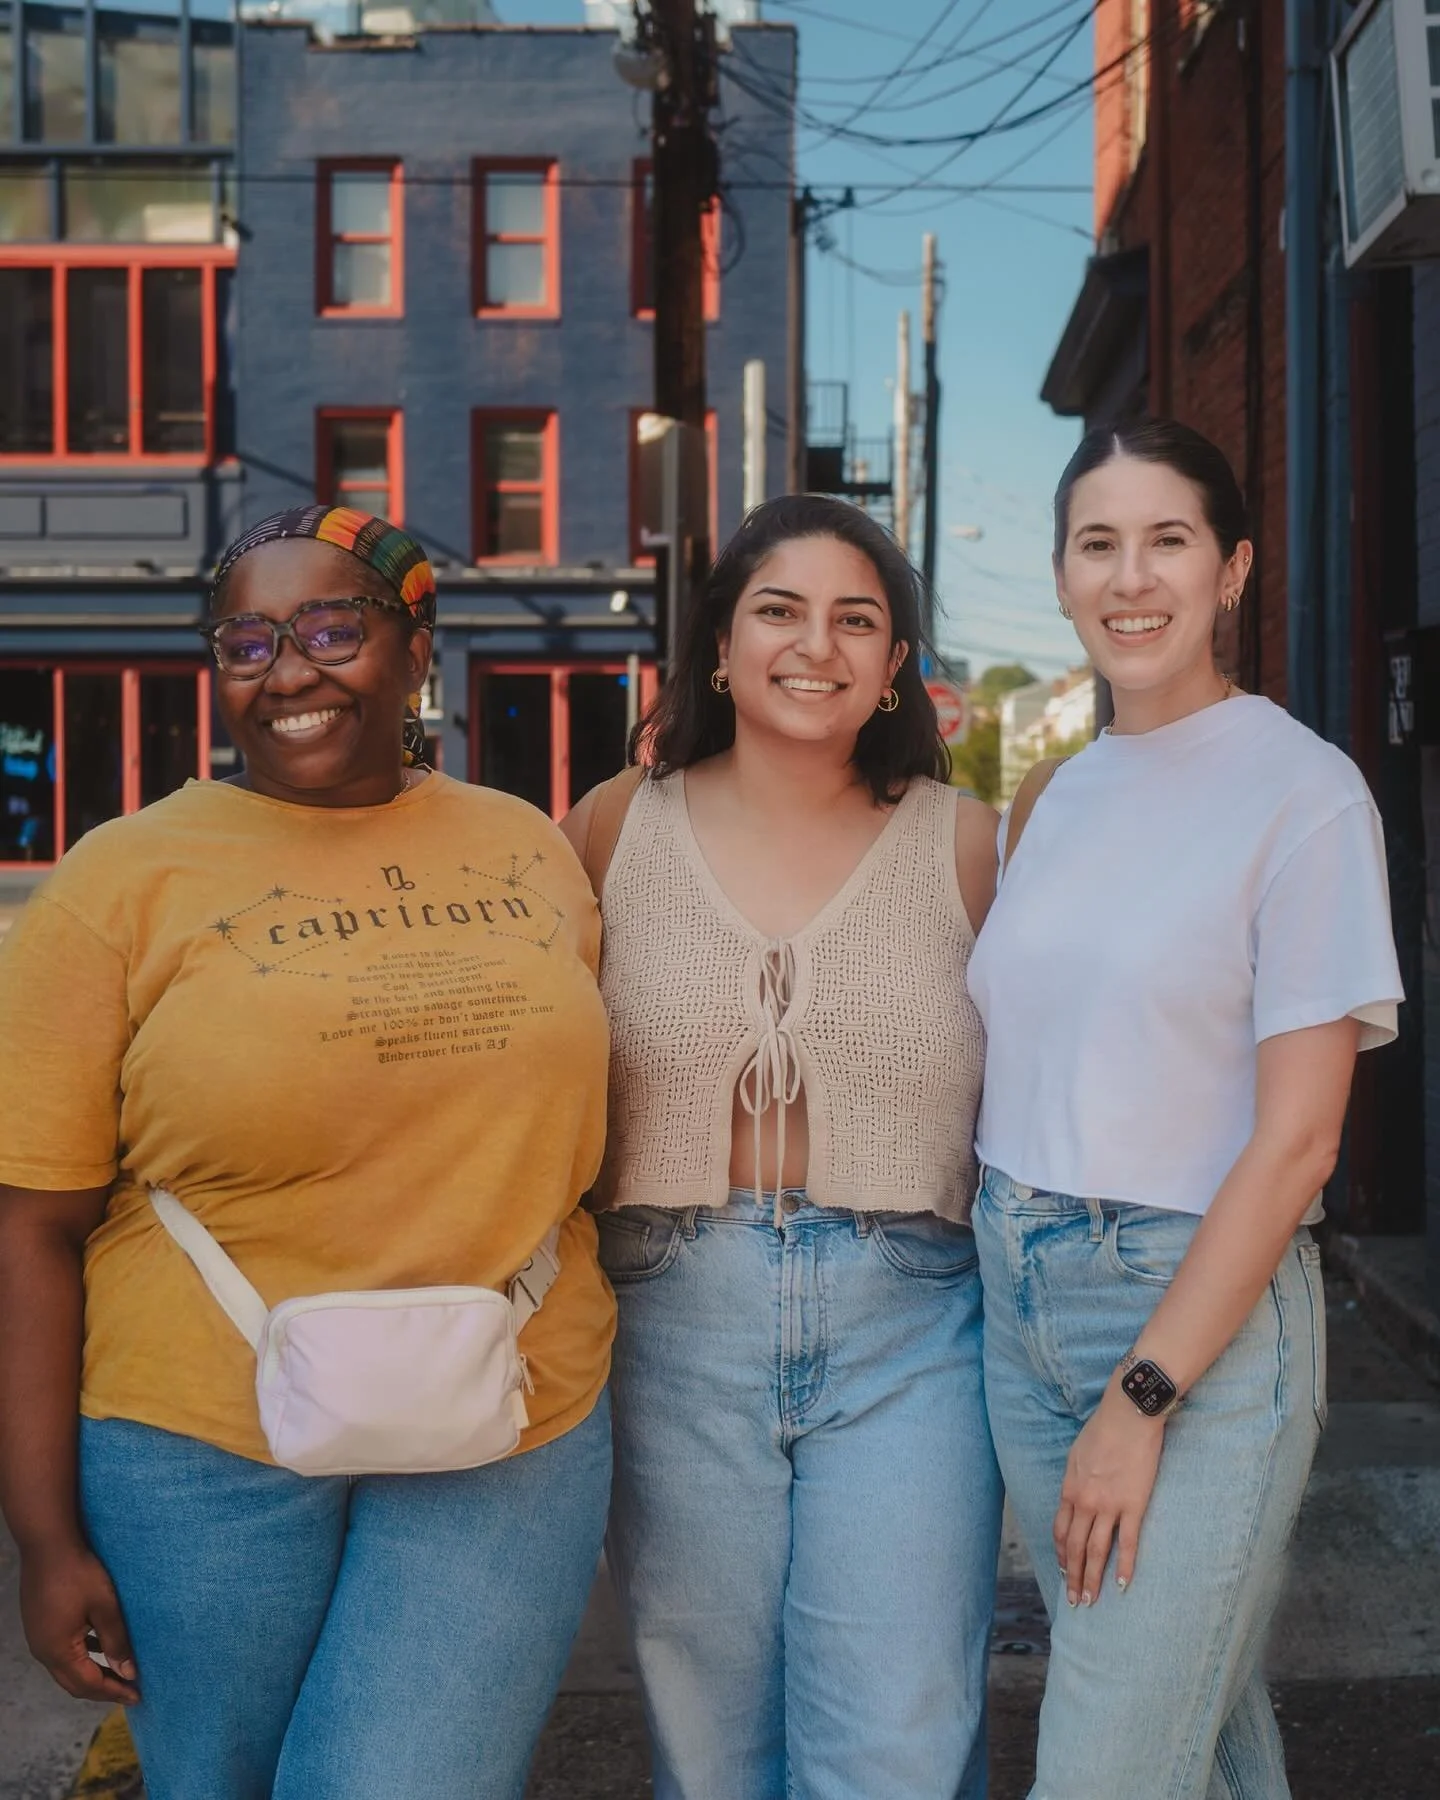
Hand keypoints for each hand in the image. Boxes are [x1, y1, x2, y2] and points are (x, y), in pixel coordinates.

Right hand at [19, 1540, 139, 1704]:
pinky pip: (62, 1652)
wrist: (47, 1544)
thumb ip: (116, 1641)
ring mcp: (38, 1639)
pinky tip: (100, 1648)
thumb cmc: (78, 1573)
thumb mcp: (104, 1606)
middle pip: (75, 1683)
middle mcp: (43, 1651)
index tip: (138, 1696)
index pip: (89, 1684)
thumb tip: (129, 1672)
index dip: (115, 1691)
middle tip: (130, 1690)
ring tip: (120, 1673)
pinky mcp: (39, 1625)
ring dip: (93, 1673)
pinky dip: (82, 1657)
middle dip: (103, 1689)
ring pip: (67, 1669)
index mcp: (58, 1651)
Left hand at [1053, 1378, 1166, 1606]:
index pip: (1060, 1531)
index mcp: (1069, 1489)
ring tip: (1091, 1601)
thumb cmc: (1102, 1430)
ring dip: (1092, 1579)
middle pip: (1074, 1547)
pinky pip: (1127, 1543)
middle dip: (1073, 1576)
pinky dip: (1124, 1567)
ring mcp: (1108, 1506)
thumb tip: (1073, 1496)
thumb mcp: (1076, 1454)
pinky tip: (1122, 1585)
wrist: (1128, 1416)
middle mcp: (1084, 1502)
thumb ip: (1074, 1479)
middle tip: (1075, 1600)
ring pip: (1096, 1551)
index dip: (1061, 1555)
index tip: (1064, 1571)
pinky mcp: (1133, 1506)